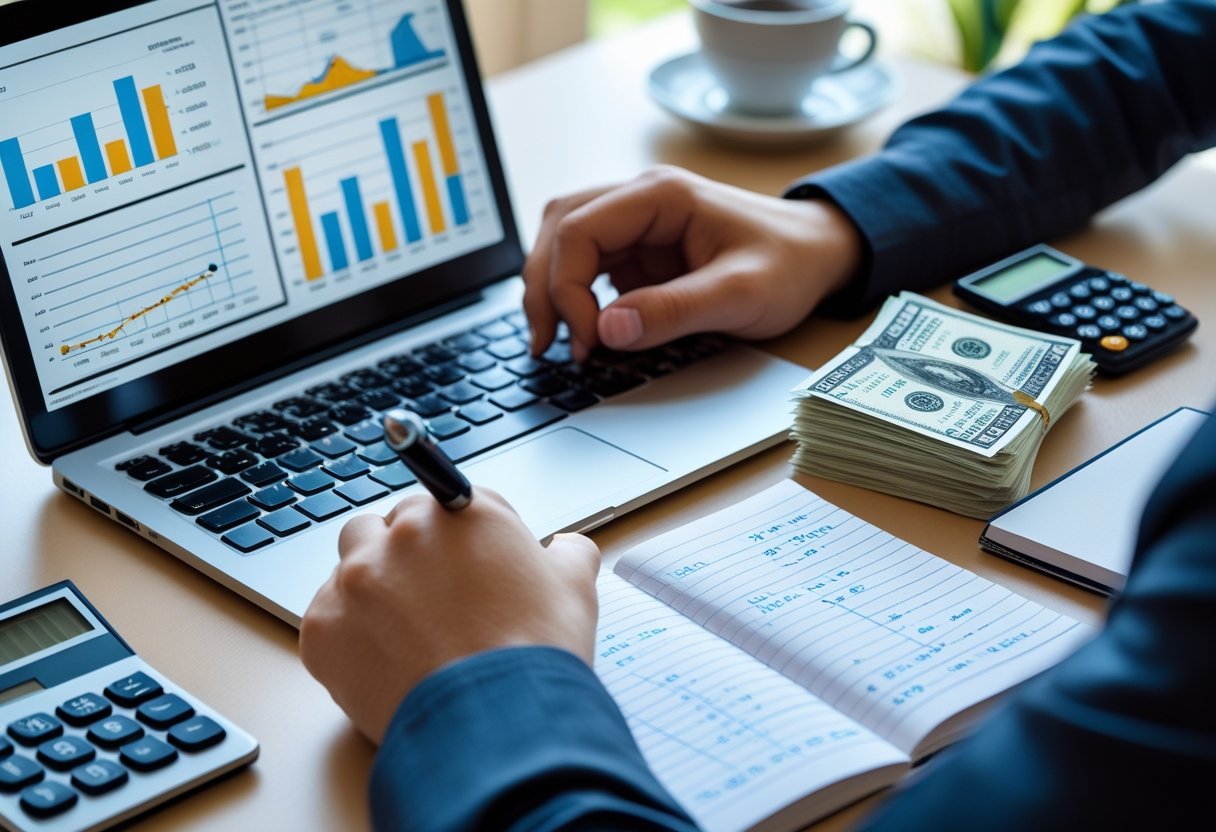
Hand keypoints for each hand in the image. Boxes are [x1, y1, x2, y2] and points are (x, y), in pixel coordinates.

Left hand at [299, 488, 600, 743]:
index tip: (466, 571)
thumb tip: (566, 548)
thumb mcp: (575, 588)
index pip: (448, 505)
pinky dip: (348, 636)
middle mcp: (405, 532)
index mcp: (464, 512)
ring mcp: (357, 578)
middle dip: (407, 555)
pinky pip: (325, 618)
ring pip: (350, 564)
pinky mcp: (324, 626)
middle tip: (432, 603)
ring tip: (403, 633)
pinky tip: (382, 662)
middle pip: (391, 526)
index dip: (460, 542)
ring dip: (370, 586)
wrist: (495, 720)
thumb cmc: (536, 653)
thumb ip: (569, 552)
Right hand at [523, 165, 862, 360]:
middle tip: (548, 345)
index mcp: (660, 196)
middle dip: (544, 288)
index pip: (578, 230)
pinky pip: (588, 268)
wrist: (819, 256)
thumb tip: (607, 331)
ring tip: (552, 341)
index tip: (589, 340)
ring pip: (563, 245)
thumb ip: (674, 311)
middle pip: (558, 230)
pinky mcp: (639, 255)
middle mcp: (639, 202)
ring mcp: (636, 228)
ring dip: (550, 290)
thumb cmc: (789, 264)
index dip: (567, 288)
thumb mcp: (740, 294)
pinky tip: (580, 333)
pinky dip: (573, 298)